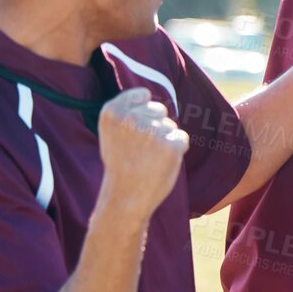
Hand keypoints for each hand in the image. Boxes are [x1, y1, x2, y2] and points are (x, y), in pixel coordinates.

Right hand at [97, 88, 188, 220]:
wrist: (126, 198)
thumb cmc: (121, 163)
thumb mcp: (111, 132)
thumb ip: (126, 110)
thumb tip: (147, 94)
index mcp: (112, 113)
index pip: (142, 94)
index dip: (141, 111)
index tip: (132, 130)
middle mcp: (131, 119)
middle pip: (159, 110)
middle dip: (154, 126)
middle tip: (140, 149)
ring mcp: (152, 132)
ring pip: (170, 126)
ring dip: (164, 140)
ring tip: (148, 158)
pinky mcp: (171, 145)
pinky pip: (181, 138)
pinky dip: (176, 149)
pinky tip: (161, 163)